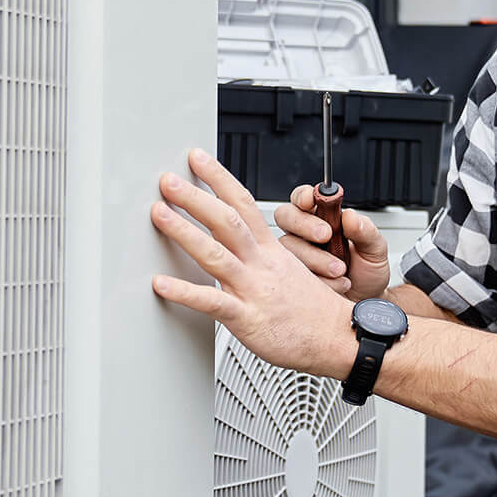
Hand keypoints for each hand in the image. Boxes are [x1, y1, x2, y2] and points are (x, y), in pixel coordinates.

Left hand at [151, 150, 354, 377]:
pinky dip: (185, 292)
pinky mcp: (248, 318)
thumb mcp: (289, 270)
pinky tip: (161, 283)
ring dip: (184, 232)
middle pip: (227, 220)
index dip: (218, 178)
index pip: (243, 203)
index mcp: (270, 250)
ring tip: (159, 214)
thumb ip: (260, 255)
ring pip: (216, 254)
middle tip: (168, 180)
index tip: (197, 158)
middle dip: (195, 197)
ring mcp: (253, 289)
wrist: (338, 338)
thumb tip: (235, 243)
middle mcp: (260, 264)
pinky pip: (212, 302)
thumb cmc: (312, 310)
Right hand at [274, 186, 392, 301]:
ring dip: (315, 257)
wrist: (366, 300)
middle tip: (326, 235)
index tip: (312, 200)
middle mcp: (305, 233)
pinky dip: (319, 278)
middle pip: (285, 216)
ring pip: (289, 246)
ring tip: (340, 269)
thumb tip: (350, 216)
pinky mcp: (294, 277)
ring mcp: (297, 255)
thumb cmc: (367, 270)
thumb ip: (365, 230)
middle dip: (304, 224)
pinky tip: (336, 283)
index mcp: (323, 217)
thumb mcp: (375, 249)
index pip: (303, 197)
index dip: (303, 195)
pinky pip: (293, 273)